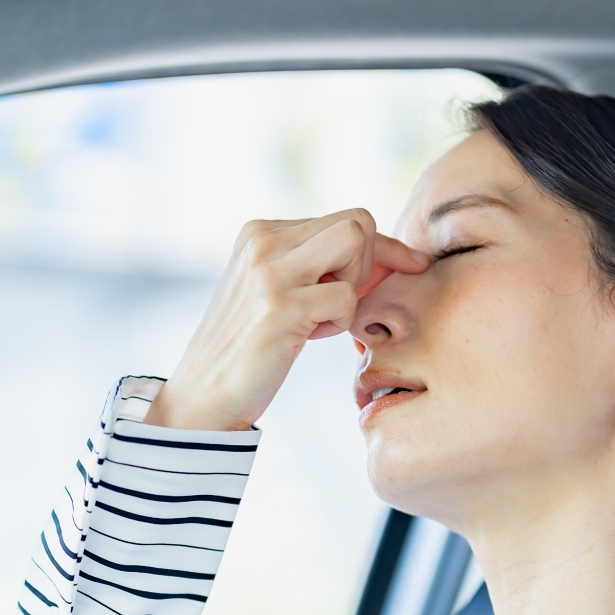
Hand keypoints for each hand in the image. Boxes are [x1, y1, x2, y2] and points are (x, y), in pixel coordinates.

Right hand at [145, 210, 428, 430]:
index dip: (382, 246)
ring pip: (355, 242)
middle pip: (357, 222)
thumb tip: (389, 255)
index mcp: (260, 232)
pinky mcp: (280, 306)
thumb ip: (316, 266)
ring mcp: (270, 270)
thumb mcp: (277, 291)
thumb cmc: (251, 348)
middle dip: (366, 265)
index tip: (410, 265)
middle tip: (337, 305)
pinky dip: (340, 323)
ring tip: (319, 319)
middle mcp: (262, 240)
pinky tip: (307, 337)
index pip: (344, 219)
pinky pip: (347, 297)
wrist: (203, 396)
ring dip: (353, 288)